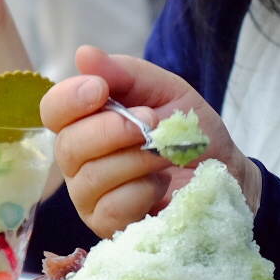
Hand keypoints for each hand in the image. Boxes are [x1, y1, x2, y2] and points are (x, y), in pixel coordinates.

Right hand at [42, 46, 259, 238]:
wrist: (226, 173)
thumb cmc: (189, 131)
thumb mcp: (167, 91)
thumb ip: (126, 74)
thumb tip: (83, 54)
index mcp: (85, 121)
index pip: (53, 110)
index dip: (70, 99)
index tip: (101, 89)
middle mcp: (78, 159)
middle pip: (67, 146)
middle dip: (113, 131)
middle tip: (153, 123)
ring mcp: (89, 196)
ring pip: (92, 178)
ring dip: (138, 160)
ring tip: (167, 153)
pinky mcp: (108, 225)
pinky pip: (112, 208)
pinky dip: (143, 191)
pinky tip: (160, 185)